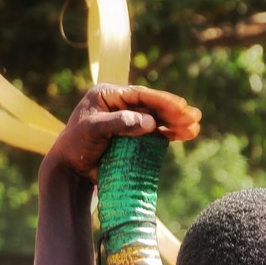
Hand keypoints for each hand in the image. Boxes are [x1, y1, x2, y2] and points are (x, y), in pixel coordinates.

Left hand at [46, 84, 201, 183]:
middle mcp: (119, 105)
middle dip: (175, 112)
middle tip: (195, 117)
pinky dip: (169, 134)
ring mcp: (127, 121)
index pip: (139, 95)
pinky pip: (154, 133)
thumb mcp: (93, 130)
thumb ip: (119, 123)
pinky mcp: (132, 138)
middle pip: (152, 106)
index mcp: (108, 95)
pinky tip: (184, 135)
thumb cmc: (76, 147)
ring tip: (195, 128)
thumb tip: (150, 122)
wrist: (70, 169)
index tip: (180, 106)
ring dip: (176, 123)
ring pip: (157, 119)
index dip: (162, 100)